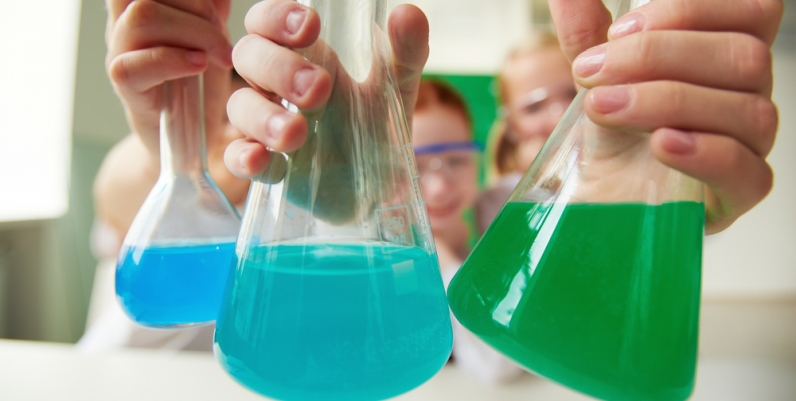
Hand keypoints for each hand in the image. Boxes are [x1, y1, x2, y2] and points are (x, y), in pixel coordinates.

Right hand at [105, 0, 233, 154]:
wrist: (193, 136)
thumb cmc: (200, 83)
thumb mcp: (212, 38)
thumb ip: (211, 11)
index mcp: (142, 5)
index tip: (219, 12)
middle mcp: (124, 22)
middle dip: (198, 5)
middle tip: (224, 35)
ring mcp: (121, 52)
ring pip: (142, 17)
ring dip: (194, 31)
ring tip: (221, 55)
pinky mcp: (125, 86)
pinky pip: (134, 64)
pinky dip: (174, 61)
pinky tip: (200, 66)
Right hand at [223, 0, 428, 179]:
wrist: (379, 187)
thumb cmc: (376, 124)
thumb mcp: (397, 87)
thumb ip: (406, 51)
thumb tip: (407, 13)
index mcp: (301, 55)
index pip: (266, 21)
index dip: (276, 17)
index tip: (310, 27)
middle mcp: (275, 86)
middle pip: (247, 56)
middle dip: (278, 68)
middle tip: (319, 89)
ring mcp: (266, 126)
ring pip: (238, 106)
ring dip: (263, 116)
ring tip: (299, 133)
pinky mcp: (266, 167)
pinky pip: (236, 157)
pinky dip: (244, 157)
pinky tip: (262, 159)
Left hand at [549, 0, 782, 233]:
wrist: (597, 202)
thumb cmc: (612, 138)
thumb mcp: (597, 78)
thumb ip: (588, 32)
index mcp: (723, 60)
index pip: (753, 11)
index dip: (691, 10)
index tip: (618, 31)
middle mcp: (746, 99)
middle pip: (745, 56)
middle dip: (657, 55)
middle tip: (591, 72)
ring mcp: (747, 151)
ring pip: (747, 110)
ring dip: (666, 100)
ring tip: (602, 108)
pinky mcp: (735, 199)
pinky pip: (749, 174)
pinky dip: (705, 153)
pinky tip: (661, 144)